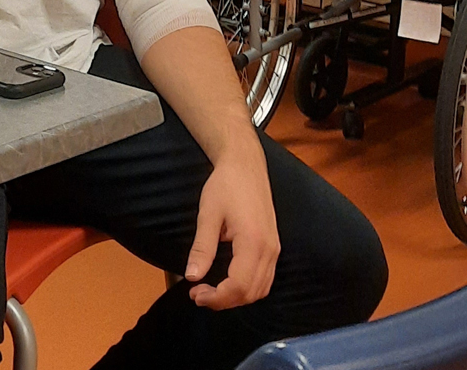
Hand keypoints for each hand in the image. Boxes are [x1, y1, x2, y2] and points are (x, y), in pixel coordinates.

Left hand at [185, 146, 279, 309]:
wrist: (245, 165)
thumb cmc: (225, 186)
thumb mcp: (208, 215)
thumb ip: (202, 248)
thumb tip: (192, 276)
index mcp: (253, 242)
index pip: (238, 286)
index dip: (217, 298)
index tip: (194, 294)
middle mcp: (270, 250)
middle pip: (251, 292)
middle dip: (224, 300)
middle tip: (198, 294)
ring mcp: (275, 249)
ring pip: (260, 289)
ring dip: (236, 297)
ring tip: (210, 290)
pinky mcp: (274, 246)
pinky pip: (265, 278)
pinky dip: (247, 288)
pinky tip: (227, 281)